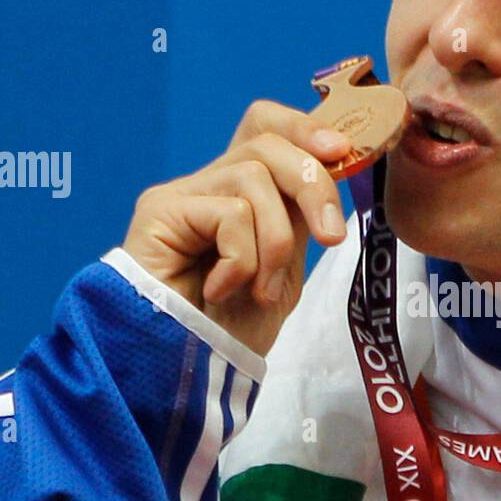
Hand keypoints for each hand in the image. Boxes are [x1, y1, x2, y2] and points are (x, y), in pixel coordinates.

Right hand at [122, 98, 353, 356]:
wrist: (192, 375)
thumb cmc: (234, 328)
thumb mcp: (285, 266)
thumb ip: (300, 216)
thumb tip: (335, 163)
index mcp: (239, 193)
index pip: (264, 126)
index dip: (303, 127)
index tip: (341, 152)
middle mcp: (207, 185)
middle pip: (265, 140)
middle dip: (312, 185)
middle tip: (332, 237)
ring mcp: (180, 196)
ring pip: (253, 176)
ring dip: (276, 242)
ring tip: (263, 290)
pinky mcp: (159, 212)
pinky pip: (229, 212)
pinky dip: (242, 259)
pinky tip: (221, 290)